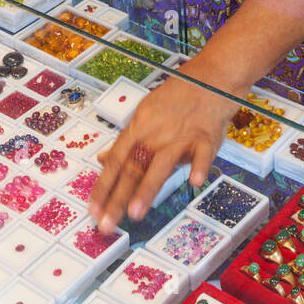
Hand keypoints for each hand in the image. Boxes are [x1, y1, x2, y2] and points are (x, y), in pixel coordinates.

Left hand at [88, 67, 241, 233]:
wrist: (210, 78)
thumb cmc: (177, 98)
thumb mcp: (145, 115)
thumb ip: (127, 142)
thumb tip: (104, 159)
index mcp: (139, 128)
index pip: (117, 161)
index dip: (104, 186)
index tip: (93, 210)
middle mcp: (156, 134)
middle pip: (133, 168)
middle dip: (118, 198)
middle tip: (106, 224)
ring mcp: (181, 136)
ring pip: (161, 164)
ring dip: (147, 188)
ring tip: (135, 213)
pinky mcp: (206, 137)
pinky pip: (202, 153)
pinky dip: (199, 166)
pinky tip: (194, 181)